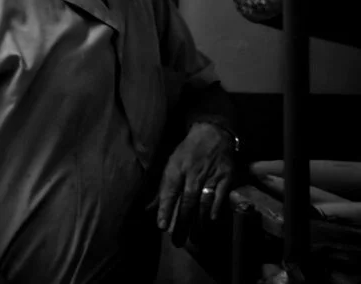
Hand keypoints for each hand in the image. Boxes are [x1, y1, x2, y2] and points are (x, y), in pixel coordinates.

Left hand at [155, 122, 236, 244]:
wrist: (212, 133)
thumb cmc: (187, 152)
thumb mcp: (170, 164)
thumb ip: (161, 188)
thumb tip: (148, 208)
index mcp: (175, 168)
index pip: (169, 191)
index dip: (164, 209)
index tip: (161, 226)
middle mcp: (192, 173)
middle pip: (186, 201)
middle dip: (181, 223)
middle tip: (177, 241)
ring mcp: (210, 175)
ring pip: (203, 202)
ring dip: (199, 222)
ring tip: (195, 239)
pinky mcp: (226, 177)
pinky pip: (221, 196)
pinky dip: (216, 209)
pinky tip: (211, 221)